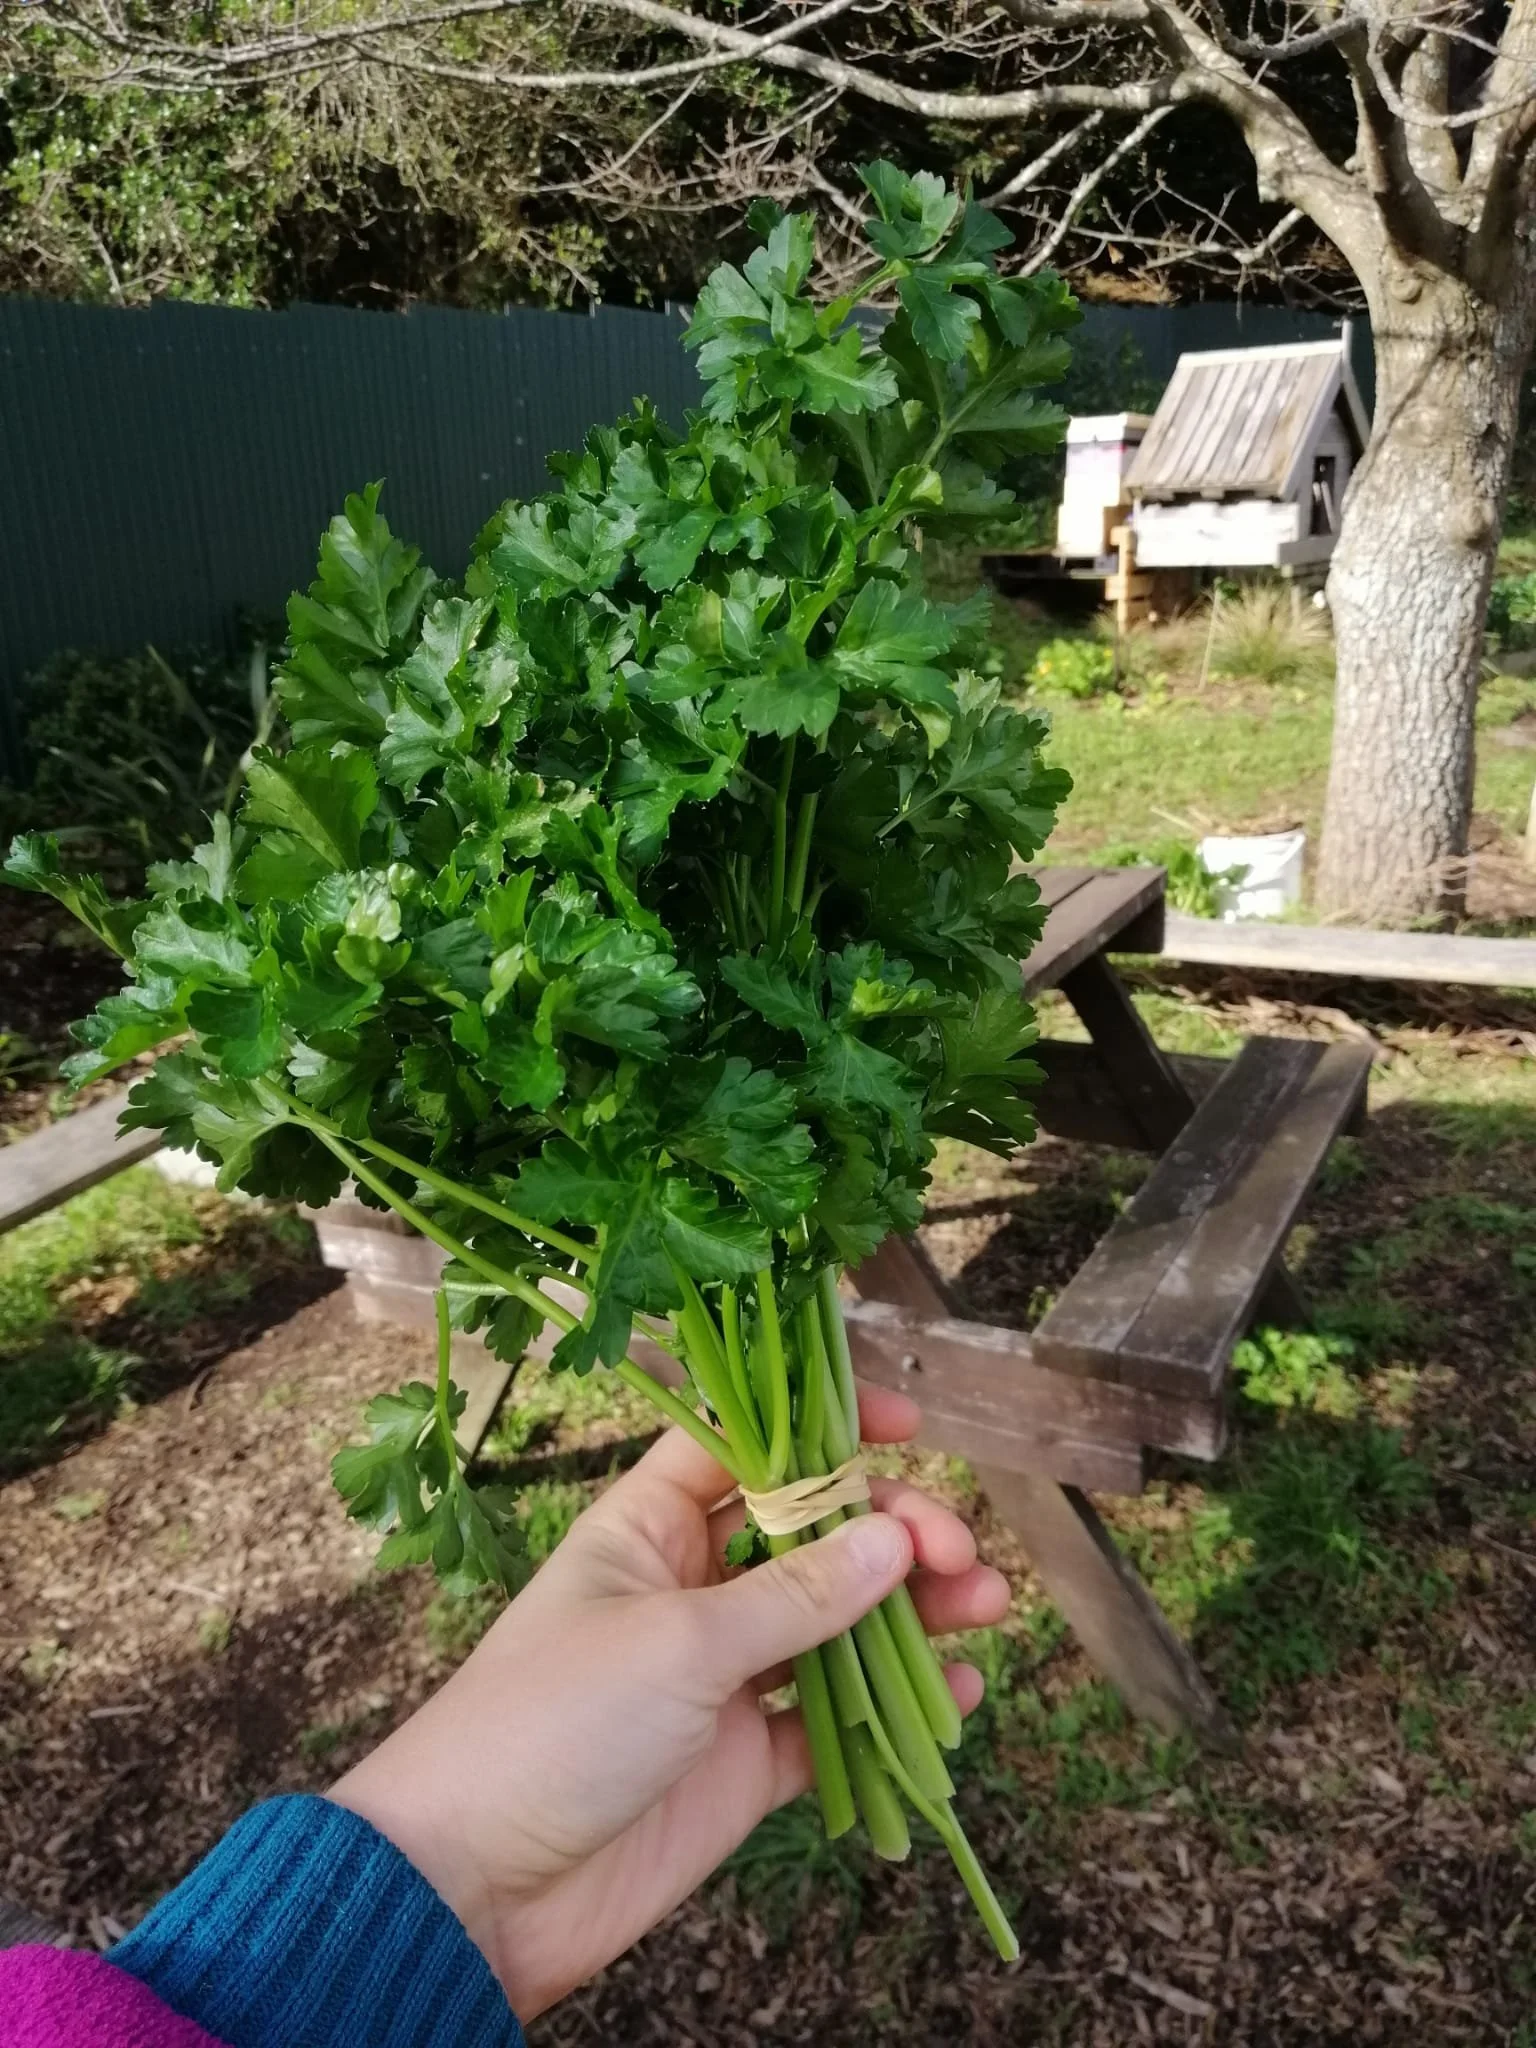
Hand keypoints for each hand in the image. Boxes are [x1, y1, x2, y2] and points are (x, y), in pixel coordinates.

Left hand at [329, 1383, 1011, 2018]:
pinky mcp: (747, 1761)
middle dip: (891, 1531)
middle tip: (956, 1551)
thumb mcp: (677, 1642)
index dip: (824, 1426)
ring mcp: (723, 1675)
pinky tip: (954, 1695)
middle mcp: (693, 1587)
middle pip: (813, 1533)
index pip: (747, 1445)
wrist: (477, 1889)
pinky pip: (836, 1719)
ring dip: (912, 1611)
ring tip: (986, 1606)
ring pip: (837, 1623)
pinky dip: (895, 1706)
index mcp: (650, 1526)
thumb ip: (794, 1596)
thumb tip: (892, 1539)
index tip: (907, 1423)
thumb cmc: (548, 1726)